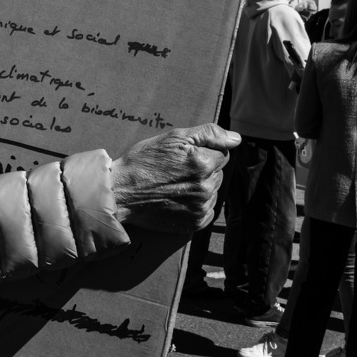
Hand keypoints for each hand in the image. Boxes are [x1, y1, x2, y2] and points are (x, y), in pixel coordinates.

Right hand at [110, 124, 239, 234]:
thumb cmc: (142, 162)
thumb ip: (208, 133)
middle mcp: (206, 187)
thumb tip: (236, 139)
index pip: (222, 154)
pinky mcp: (195, 223)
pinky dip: (196, 204)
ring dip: (200, 186)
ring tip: (173, 184)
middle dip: (202, 168)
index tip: (182, 156)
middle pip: (218, 172)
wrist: (120, 192)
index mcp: (203, 163)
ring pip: (212, 190)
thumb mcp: (171, 138)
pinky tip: (177, 198)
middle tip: (175, 169)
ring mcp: (201, 207)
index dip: (202, 151)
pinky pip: (207, 209)